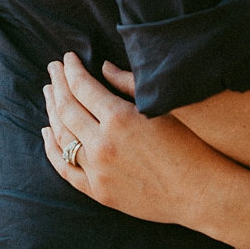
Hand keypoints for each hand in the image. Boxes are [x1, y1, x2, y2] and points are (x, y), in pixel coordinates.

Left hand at [42, 53, 249, 248]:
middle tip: (53, 68)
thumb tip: (103, 68)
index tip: (68, 57)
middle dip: (58, 83)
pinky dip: (52, 149)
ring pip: (61, 136)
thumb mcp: (164, 107)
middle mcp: (102, 144)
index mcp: (119, 119)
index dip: (72, 69)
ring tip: (48, 92)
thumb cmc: (192, 145)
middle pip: (67, 108)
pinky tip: (48, 133)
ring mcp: (97, 170)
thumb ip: (129, 86)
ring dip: (51, 111)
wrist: (201, 192)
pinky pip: (65, 168)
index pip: (83, 86)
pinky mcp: (98, 191)